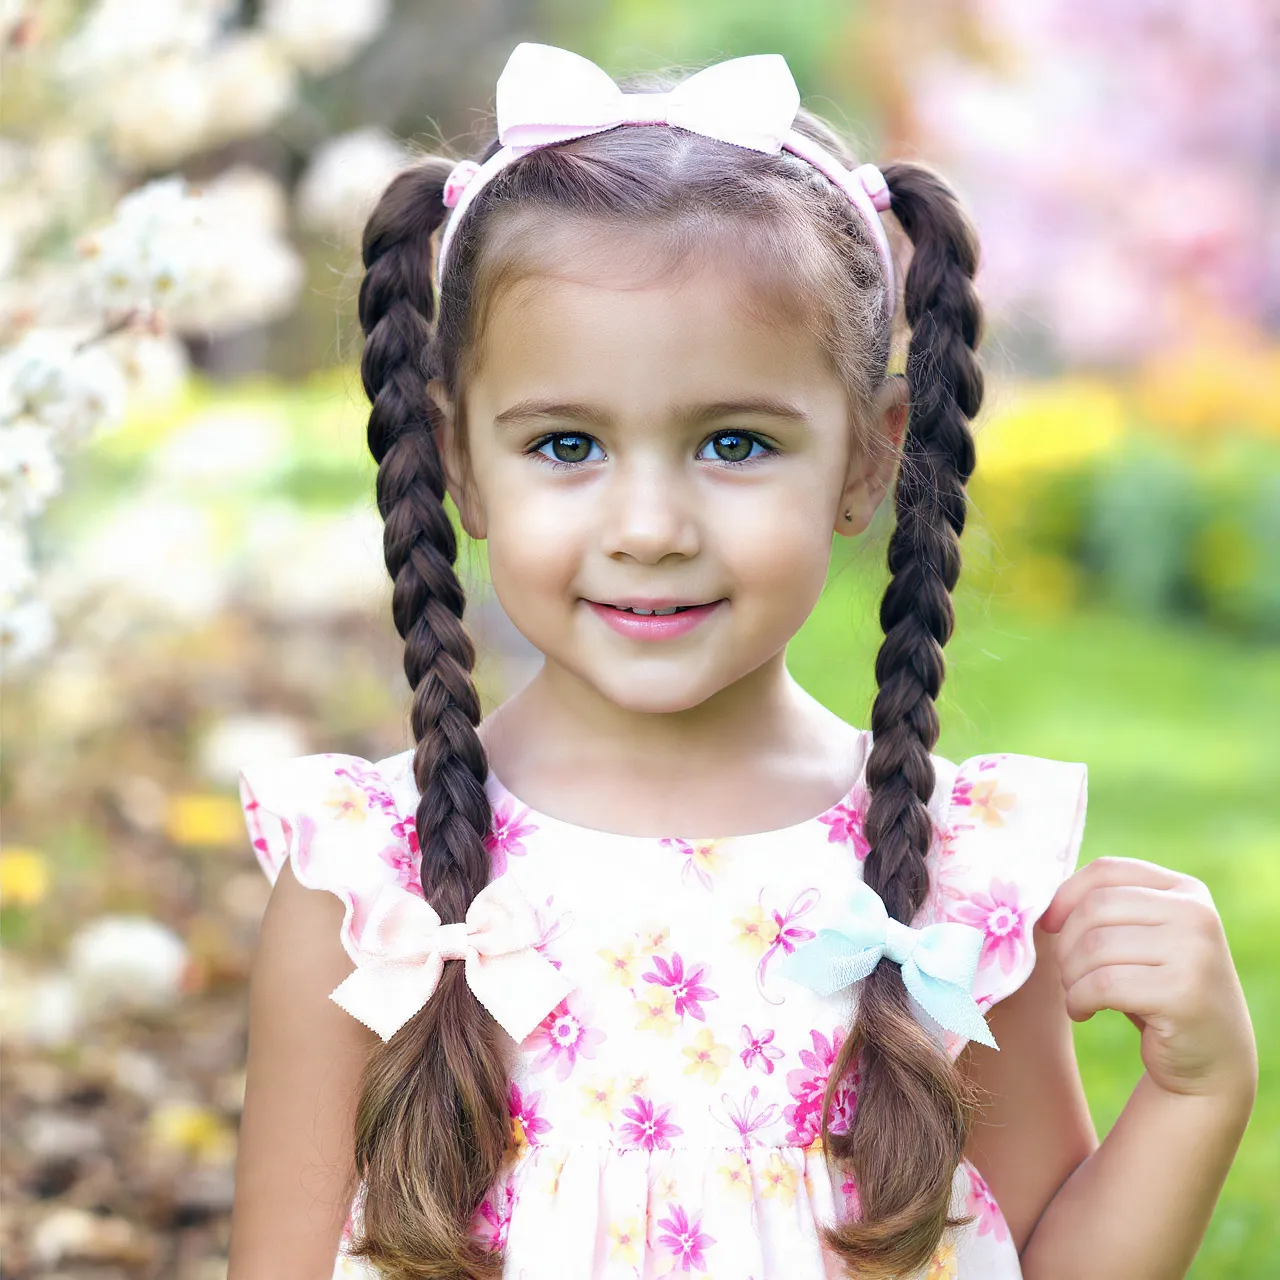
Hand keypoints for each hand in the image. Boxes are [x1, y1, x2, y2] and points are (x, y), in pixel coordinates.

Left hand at [1040, 856, 1256, 1104]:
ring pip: (1095, 946)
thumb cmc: (1157, 990)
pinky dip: (1079, 999)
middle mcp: (1196, 914)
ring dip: (1071, 975)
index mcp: (1185, 891)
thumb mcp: (1141, 938)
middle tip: (1068, 973)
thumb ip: (1108, 909)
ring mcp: (1194, 952)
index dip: (1066, 894)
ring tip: (1077, 993)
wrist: (1212, 1058)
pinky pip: (1103, 985)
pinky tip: (1083, 1012)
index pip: (1108, 870)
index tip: (1049, 926)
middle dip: (1066, 943)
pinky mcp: (1183, 993)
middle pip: (1096, 907)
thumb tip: (1041, 900)